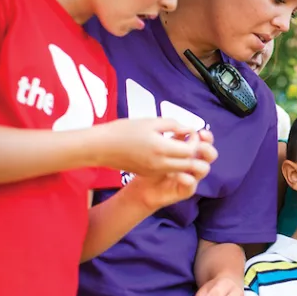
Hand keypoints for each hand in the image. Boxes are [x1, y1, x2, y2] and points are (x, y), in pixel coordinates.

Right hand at [92, 118, 217, 175]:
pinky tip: (168, 150)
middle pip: (188, 164)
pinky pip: (169, 170)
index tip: (190, 132)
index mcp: (161, 148)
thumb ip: (173, 125)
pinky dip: (174, 163)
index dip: (195, 141)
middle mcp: (160, 163)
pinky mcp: (149, 173)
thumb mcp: (151, 122)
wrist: (102, 147)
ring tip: (179, 144)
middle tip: (188, 140)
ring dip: (185, 159)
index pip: (190, 150)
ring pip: (180, 169)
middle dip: (193, 152)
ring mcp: (155, 170)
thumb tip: (188, 129)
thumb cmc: (124, 130)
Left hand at [124, 130, 216, 209]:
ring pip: (204, 169)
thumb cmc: (152, 166)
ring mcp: (191, 178)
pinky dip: (187, 179)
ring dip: (198, 163)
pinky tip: (178, 175)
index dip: (207, 137)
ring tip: (188, 160)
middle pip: (211, 155)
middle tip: (199, 146)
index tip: (200, 132)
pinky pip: (191, 186)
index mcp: (190, 152)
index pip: (205, 142)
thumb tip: (185, 128)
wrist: (142, 187)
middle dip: (207, 149)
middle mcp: (194, 164)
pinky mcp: (185, 191)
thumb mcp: (161, 148)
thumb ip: (174, 139)